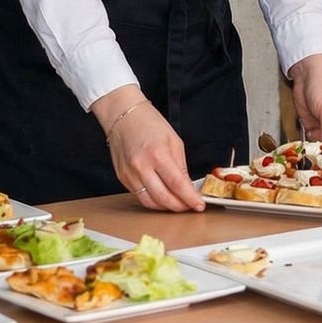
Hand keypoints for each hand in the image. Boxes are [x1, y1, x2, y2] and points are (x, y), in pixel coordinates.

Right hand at [92, 87, 203, 211]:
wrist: (123, 115)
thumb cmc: (149, 123)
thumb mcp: (174, 140)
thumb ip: (180, 165)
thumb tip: (188, 186)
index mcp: (158, 154)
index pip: (177, 184)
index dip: (190, 198)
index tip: (199, 205)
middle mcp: (141, 166)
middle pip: (163, 198)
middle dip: (179, 206)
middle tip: (189, 206)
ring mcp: (129, 174)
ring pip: (149, 202)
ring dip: (165, 207)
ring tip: (177, 204)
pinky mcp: (122, 178)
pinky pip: (139, 196)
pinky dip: (152, 200)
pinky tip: (162, 197)